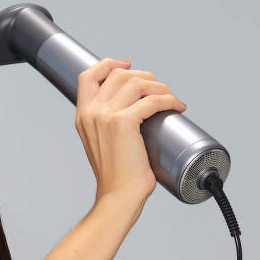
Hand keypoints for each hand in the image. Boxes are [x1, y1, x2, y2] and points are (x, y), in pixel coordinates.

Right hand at [75, 57, 186, 204]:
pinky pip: (152, 100)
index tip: (128, 66)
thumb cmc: (116, 175)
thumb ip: (106, 123)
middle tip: (158, 90)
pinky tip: (176, 107)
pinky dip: (169, 100)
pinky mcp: (123, 123)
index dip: (109, 64)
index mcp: (83, 116)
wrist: (118, 195)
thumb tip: (133, 106)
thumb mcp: (101, 143)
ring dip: (159, 86)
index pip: (88, 76)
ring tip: (170, 99)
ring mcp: (105, 116)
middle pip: (118, 74)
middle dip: (144, 76)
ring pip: (137, 83)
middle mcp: (91, 113)